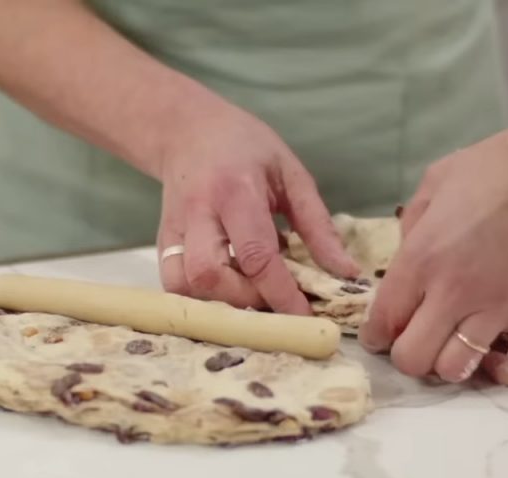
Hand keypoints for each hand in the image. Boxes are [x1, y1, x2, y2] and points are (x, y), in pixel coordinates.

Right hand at [156, 99, 358, 312]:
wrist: (187, 130)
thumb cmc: (246, 148)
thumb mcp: (291, 174)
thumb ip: (318, 226)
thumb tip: (345, 273)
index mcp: (236, 191)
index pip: (255, 254)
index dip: (281, 293)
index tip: (305, 317)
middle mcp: (198, 213)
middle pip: (209, 276)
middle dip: (246, 301)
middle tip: (275, 300)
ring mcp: (173, 230)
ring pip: (185, 286)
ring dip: (221, 303)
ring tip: (252, 294)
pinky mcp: (162, 242)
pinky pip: (174, 284)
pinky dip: (200, 298)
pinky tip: (227, 288)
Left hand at [358, 120, 507, 384]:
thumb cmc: (496, 163)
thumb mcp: (433, 183)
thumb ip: (412, 226)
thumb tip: (407, 258)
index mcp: (420, 258)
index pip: (382, 320)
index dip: (376, 335)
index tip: (382, 333)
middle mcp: (453, 291)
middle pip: (413, 359)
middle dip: (407, 356)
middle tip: (417, 340)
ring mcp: (497, 307)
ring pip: (456, 371)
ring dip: (449, 366)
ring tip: (454, 346)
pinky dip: (505, 373)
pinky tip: (497, 357)